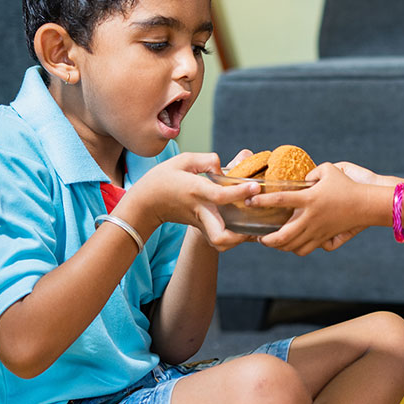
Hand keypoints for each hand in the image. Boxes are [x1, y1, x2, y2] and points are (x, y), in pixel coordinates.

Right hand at [117, 152, 261, 250]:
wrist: (145, 203)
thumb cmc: (163, 178)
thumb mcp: (183, 160)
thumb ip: (207, 160)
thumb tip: (224, 166)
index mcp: (196, 191)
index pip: (221, 196)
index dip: (240, 192)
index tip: (256, 186)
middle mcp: (200, 211)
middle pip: (221, 236)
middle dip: (242, 235)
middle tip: (257, 222)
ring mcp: (201, 223)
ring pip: (221, 243)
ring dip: (239, 240)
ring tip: (255, 226)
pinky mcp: (201, 229)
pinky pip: (220, 240)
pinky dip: (234, 239)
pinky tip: (245, 227)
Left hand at [253, 162, 381, 255]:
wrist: (367, 205)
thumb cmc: (347, 186)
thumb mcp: (329, 170)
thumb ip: (310, 172)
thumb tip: (300, 178)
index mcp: (309, 198)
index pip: (280, 200)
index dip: (261, 201)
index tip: (249, 201)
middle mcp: (311, 217)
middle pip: (282, 235)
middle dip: (266, 239)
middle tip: (257, 236)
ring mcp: (317, 230)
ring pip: (292, 246)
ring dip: (278, 246)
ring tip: (270, 242)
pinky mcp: (324, 238)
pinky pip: (304, 249)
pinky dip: (294, 249)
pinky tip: (290, 245)